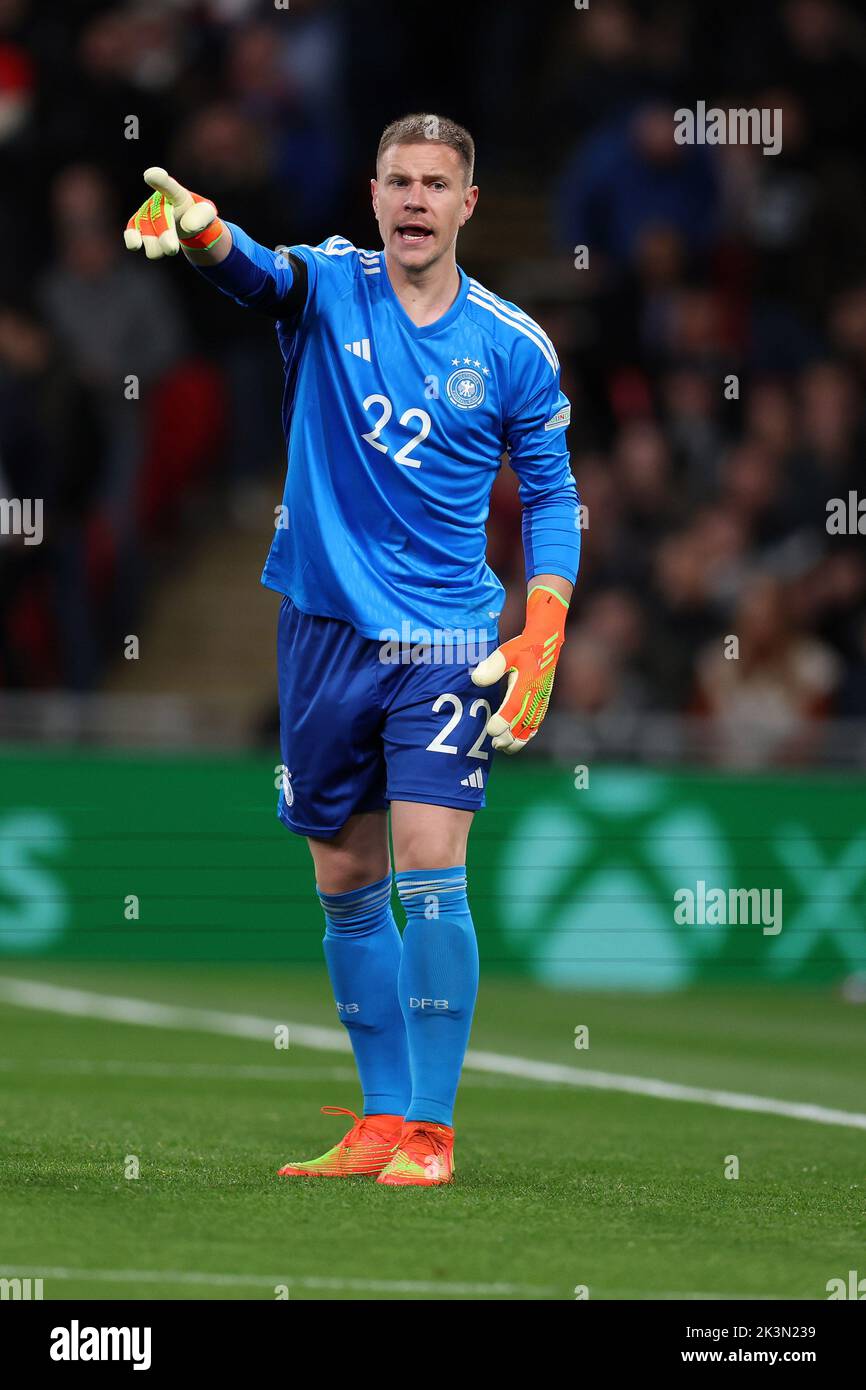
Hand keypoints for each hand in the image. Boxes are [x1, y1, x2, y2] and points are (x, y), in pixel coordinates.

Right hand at [123, 167, 220, 258]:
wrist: (186, 224)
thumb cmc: (196, 215)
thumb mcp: (207, 213)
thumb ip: (202, 216)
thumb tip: (187, 225)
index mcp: (176, 193)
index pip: (168, 185)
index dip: (159, 180)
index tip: (150, 175)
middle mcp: (157, 201)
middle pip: (158, 217)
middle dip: (164, 233)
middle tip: (172, 249)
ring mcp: (146, 213)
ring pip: (146, 231)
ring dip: (156, 246)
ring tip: (170, 250)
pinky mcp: (138, 226)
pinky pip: (131, 232)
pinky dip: (132, 239)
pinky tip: (135, 245)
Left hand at [470, 584, 568, 753]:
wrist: (547, 641)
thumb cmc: (523, 647)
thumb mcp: (506, 651)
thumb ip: (493, 665)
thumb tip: (477, 679)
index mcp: (526, 682)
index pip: (514, 705)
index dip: (504, 719)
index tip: (491, 729)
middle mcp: (536, 693)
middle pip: (523, 721)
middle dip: (509, 735)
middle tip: (496, 744)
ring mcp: (542, 698)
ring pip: (532, 724)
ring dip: (519, 739)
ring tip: (504, 748)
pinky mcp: (544, 700)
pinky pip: (537, 721)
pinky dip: (529, 733)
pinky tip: (519, 741)